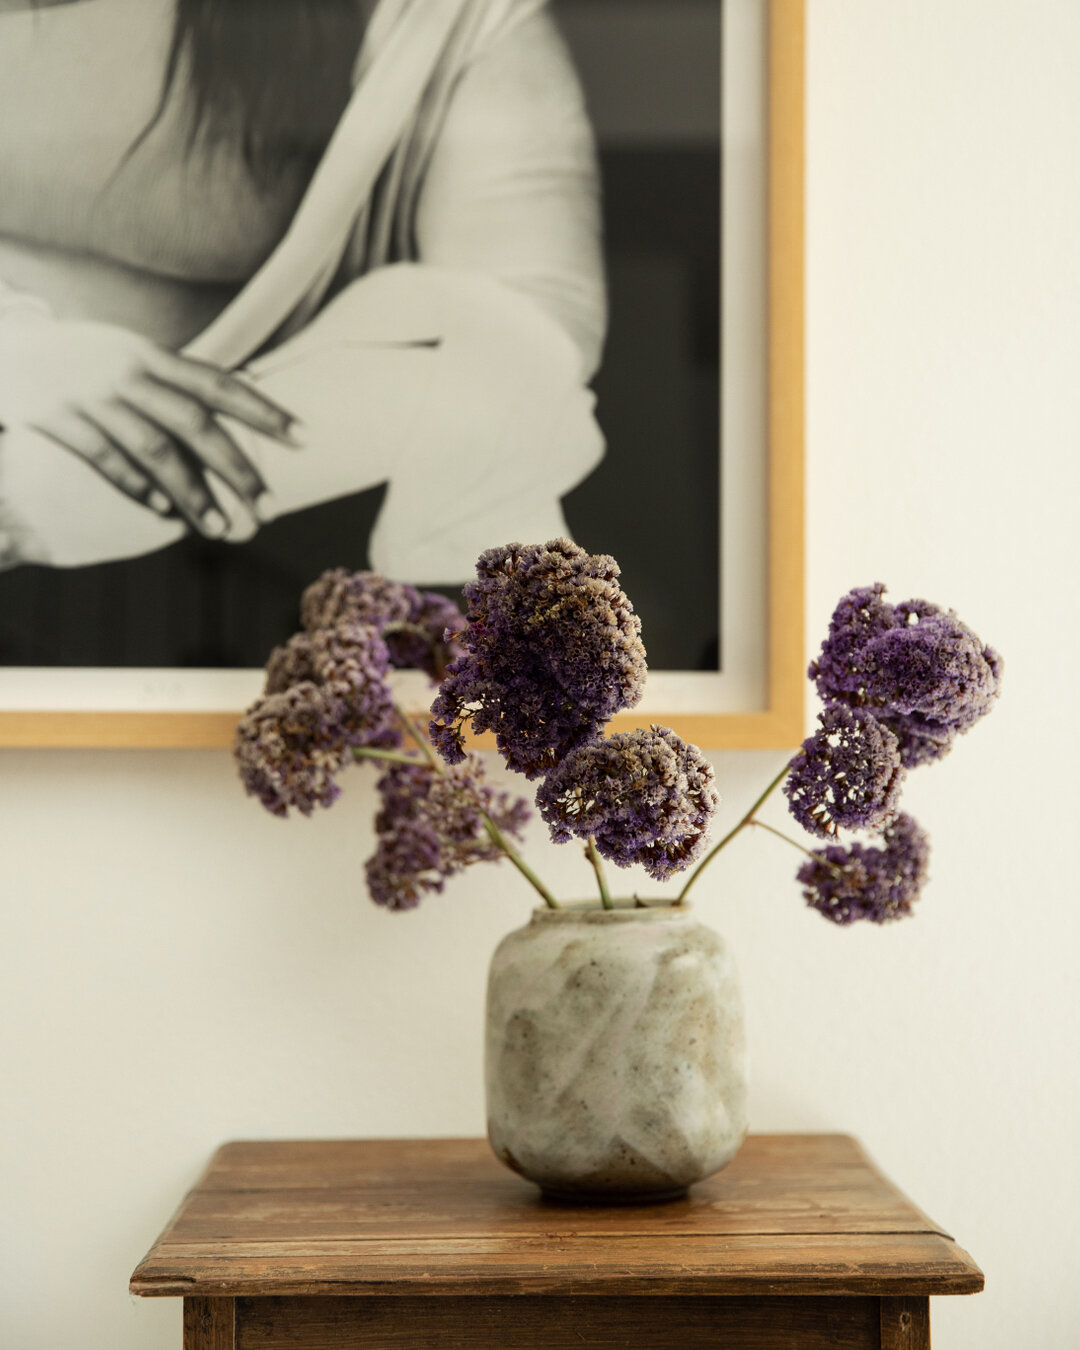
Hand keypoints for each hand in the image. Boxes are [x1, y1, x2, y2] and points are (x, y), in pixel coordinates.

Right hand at [0, 314, 298, 536]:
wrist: (3, 344)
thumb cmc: (77, 358)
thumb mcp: (126, 353)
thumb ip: (172, 379)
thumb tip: (233, 401)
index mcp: (149, 354)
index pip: (219, 383)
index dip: (264, 410)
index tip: (305, 438)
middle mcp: (125, 371)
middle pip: (196, 423)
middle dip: (238, 469)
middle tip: (271, 509)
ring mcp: (90, 394)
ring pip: (154, 448)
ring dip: (191, 492)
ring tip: (220, 528)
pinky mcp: (56, 417)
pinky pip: (102, 457)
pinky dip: (134, 486)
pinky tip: (162, 514)